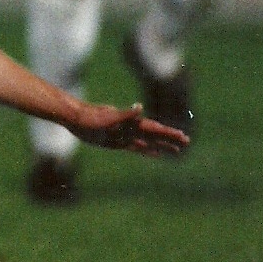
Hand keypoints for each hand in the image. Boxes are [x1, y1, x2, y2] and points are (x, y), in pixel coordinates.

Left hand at [70, 102, 188, 155]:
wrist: (75, 117)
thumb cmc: (91, 118)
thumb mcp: (108, 117)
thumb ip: (126, 114)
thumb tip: (140, 107)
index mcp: (131, 124)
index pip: (154, 129)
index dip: (168, 133)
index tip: (182, 136)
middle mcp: (130, 130)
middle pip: (155, 135)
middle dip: (170, 139)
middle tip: (187, 142)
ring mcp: (125, 136)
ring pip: (149, 142)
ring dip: (162, 145)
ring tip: (176, 150)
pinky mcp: (117, 141)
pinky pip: (136, 147)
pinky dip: (147, 150)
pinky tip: (155, 154)